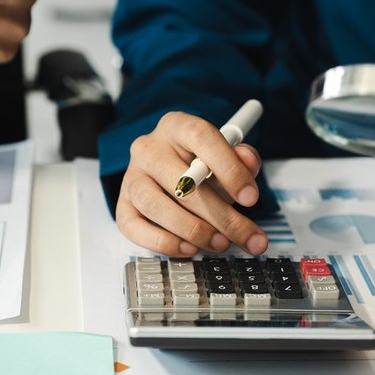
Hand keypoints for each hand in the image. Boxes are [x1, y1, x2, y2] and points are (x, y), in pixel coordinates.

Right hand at [116, 111, 267, 256]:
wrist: (174, 177)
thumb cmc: (203, 167)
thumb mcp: (227, 158)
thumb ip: (242, 158)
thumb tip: (248, 162)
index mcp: (177, 126)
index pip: (201, 138)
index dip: (228, 168)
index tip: (251, 199)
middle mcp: (149, 148)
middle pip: (181, 181)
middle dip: (220, 215)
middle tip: (246, 237)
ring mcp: (132, 177)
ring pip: (154, 204)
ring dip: (192, 230)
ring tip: (220, 243)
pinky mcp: (123, 206)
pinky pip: (133, 227)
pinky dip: (162, 242)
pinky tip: (189, 248)